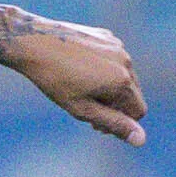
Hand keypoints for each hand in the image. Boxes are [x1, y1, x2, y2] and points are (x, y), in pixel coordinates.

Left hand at [11, 19, 147, 145]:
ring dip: (109, 88)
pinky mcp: (107, 36)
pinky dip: (103, 69)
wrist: (33, 42)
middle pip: (133, 94)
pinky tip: (78, 70)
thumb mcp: (82, 109)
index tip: (96, 125)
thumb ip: (113, 124)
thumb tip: (142, 140)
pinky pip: (113, 59)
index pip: (138, 112)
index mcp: (122, 81)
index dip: (120, 123)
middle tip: (85, 110)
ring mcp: (117, 46)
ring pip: (124, 76)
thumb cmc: (54, 80)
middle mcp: (126, 61)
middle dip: (115, 106)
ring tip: (80, 90)